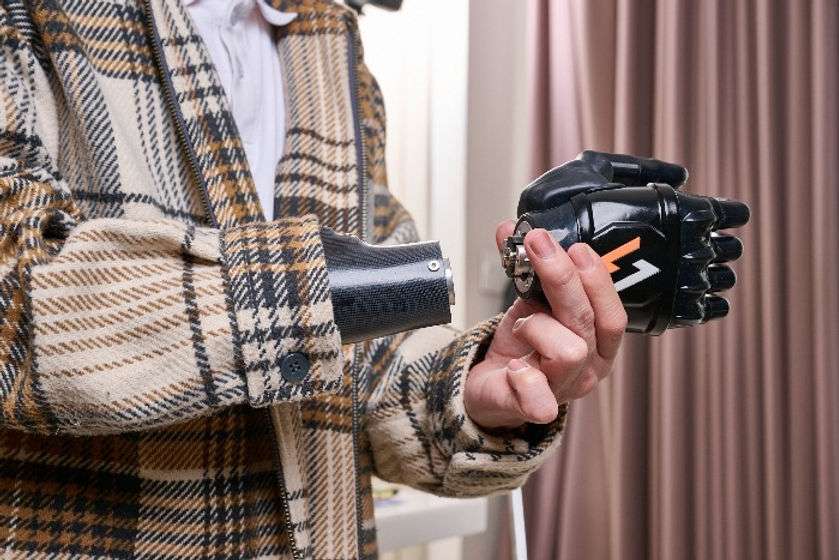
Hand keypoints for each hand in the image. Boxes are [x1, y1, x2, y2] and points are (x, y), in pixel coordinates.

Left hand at [463, 221, 627, 429]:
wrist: (493, 385)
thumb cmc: (524, 344)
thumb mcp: (531, 301)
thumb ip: (527, 268)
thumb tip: (512, 229)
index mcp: (598, 343)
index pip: (613, 313)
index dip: (596, 278)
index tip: (575, 246)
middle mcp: (588, 368)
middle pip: (586, 321)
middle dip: (561, 276)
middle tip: (537, 244)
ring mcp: (562, 389)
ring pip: (568, 350)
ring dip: (538, 324)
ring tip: (521, 322)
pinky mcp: (529, 407)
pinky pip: (538, 400)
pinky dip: (525, 380)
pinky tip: (514, 366)